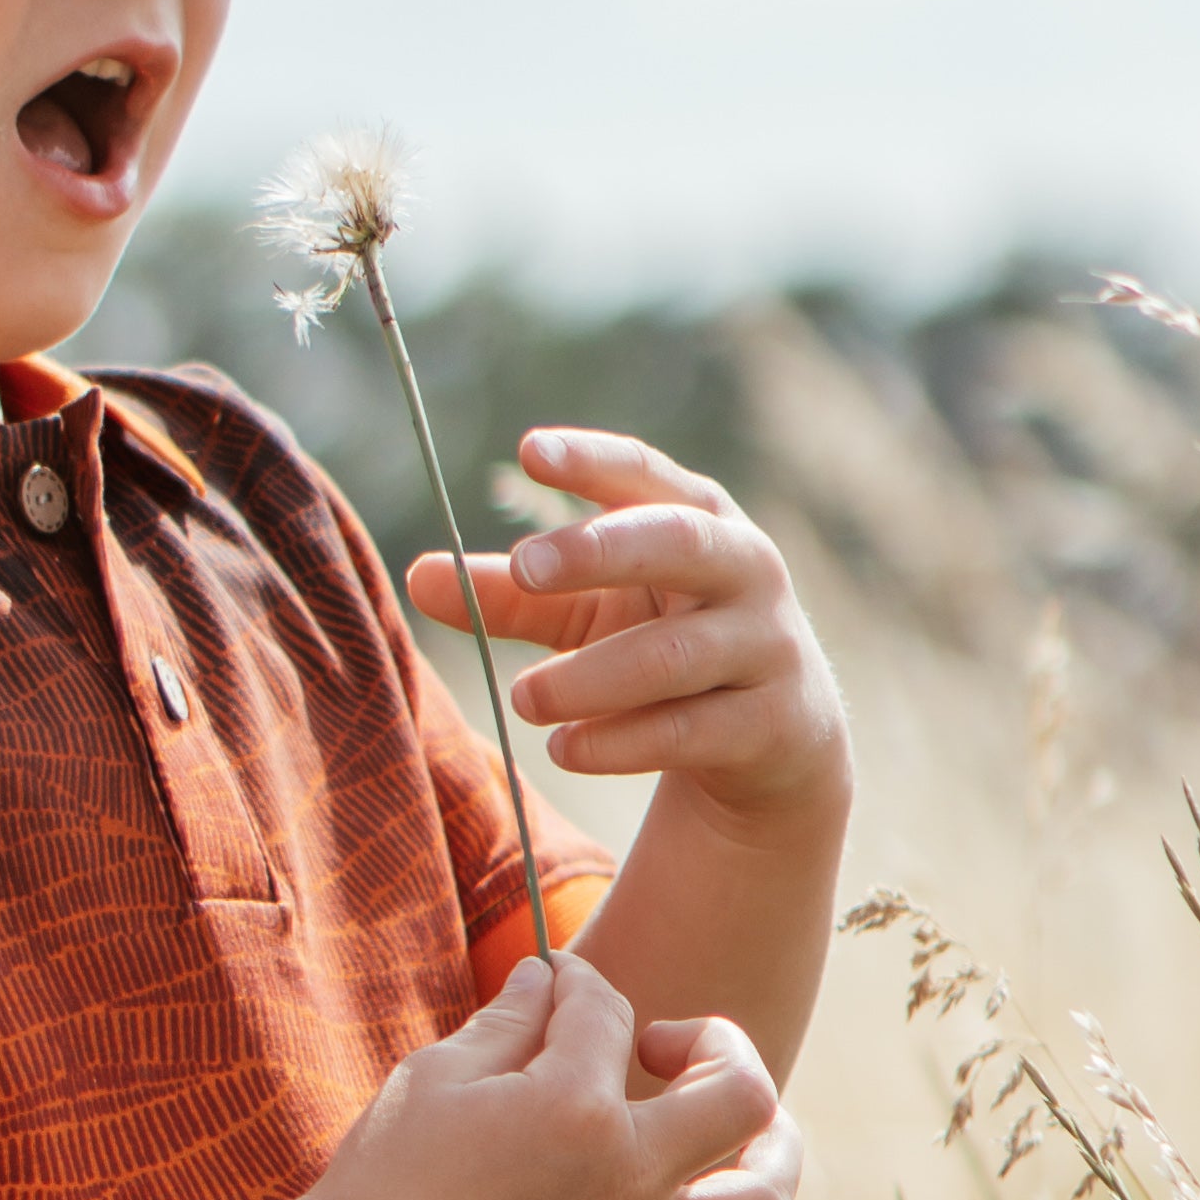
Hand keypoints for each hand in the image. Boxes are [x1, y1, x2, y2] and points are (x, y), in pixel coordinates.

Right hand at [301, 950, 797, 1199]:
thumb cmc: (382, 1179)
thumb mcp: (437, 1075)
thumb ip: (509, 1021)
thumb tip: (551, 980)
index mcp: (577, 1106)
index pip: (611, 1012)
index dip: (581, 983)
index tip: (554, 986)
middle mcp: (625, 1180)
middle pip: (744, 1097)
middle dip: (721, 1046)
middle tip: (668, 1047)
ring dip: (773, 1160)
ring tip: (751, 1137)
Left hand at [406, 432, 847, 828]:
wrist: (779, 739)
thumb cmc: (664, 643)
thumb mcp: (590, 612)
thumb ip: (514, 595)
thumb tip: (420, 576)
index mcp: (697, 520)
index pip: (646, 475)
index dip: (593, 460)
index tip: (530, 450)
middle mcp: (743, 570)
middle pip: (678, 542)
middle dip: (600, 550)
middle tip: (524, 566)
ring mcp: (766, 647)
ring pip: (673, 656)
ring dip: (591, 677)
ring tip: (522, 698)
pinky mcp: (772, 724)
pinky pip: (690, 731)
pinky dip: (620, 742)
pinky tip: (564, 749)